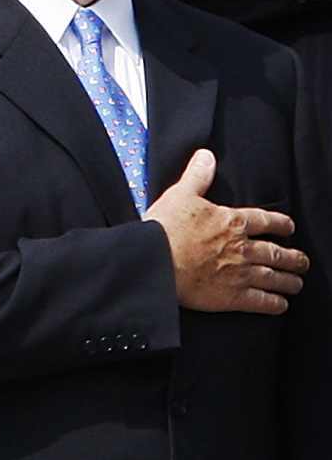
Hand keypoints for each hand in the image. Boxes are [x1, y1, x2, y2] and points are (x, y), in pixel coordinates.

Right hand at [152, 147, 307, 313]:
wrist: (157, 261)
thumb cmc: (166, 227)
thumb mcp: (180, 194)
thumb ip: (197, 176)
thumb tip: (206, 156)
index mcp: (232, 222)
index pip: (266, 221)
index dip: (281, 224)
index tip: (289, 227)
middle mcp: (243, 249)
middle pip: (277, 253)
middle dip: (294, 258)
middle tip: (302, 260)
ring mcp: (241, 274)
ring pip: (275, 278)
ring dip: (289, 281)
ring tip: (297, 282)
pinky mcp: (233, 297)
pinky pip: (262, 302)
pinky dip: (275, 303)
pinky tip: (281, 303)